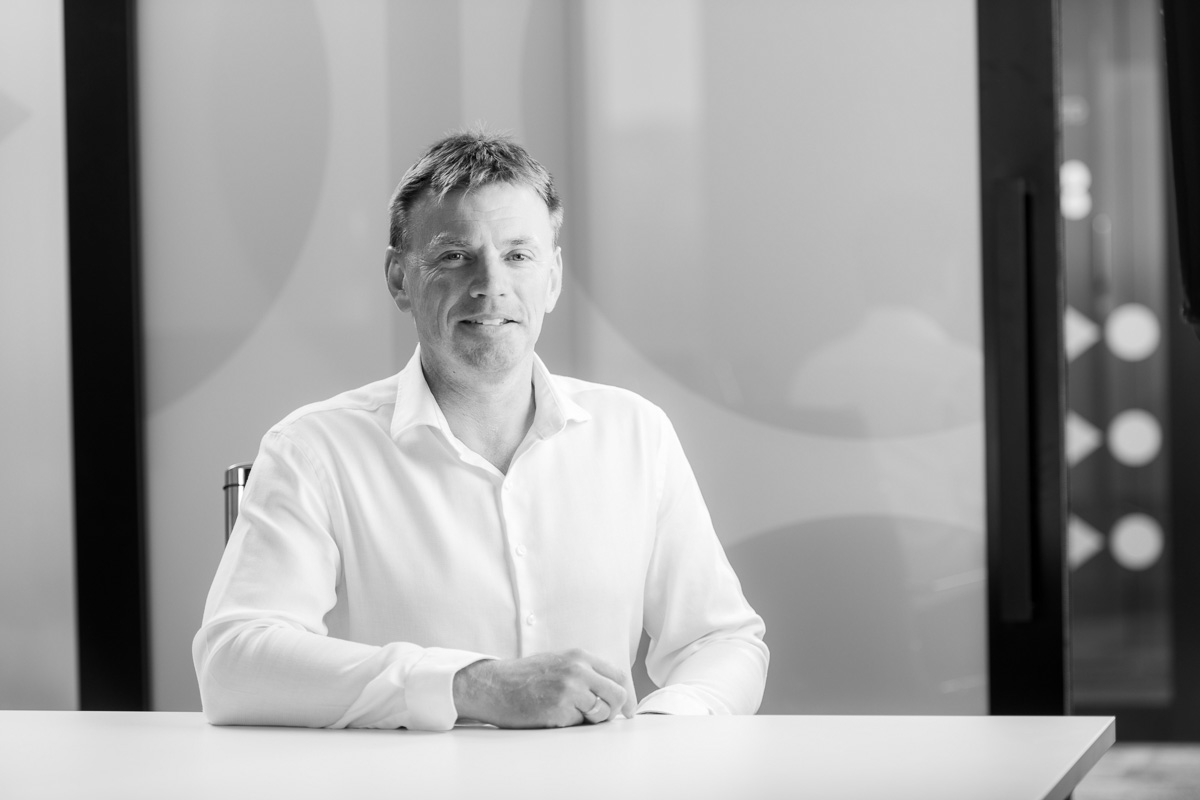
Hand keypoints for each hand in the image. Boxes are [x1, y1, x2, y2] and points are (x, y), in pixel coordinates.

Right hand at [453, 649, 628, 727]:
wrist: (495, 685)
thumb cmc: (525, 676)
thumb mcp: (559, 661)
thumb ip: (585, 671)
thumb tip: (611, 691)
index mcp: (580, 656)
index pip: (618, 675)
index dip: (626, 695)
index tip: (627, 709)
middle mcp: (578, 670)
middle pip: (618, 695)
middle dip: (615, 710)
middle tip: (603, 718)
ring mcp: (569, 690)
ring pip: (602, 713)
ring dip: (592, 720)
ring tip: (571, 715)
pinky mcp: (559, 710)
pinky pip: (580, 724)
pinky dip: (572, 725)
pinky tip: (554, 716)